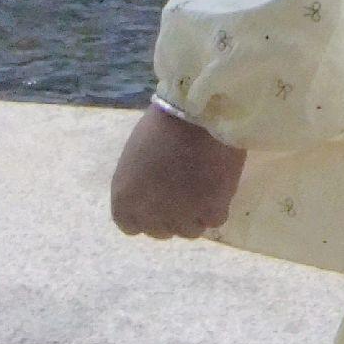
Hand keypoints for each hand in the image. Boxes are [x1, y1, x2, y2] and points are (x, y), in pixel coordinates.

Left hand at [110, 104, 245, 238]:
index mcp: (125, 200)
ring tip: (204, 188)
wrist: (198, 112)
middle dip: (171, 216)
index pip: (131, 226)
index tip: (158, 200)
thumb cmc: (163, 125)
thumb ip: (139, 184)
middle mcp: (150, 214)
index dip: (146, 215)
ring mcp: (182, 216)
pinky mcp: (212, 210)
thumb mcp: (135, 158)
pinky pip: (215, 220)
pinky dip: (218, 206)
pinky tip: (218, 185)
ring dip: (196, 213)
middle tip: (184, 193)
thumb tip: (152, 193)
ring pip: (190, 230)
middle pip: (161, 231)